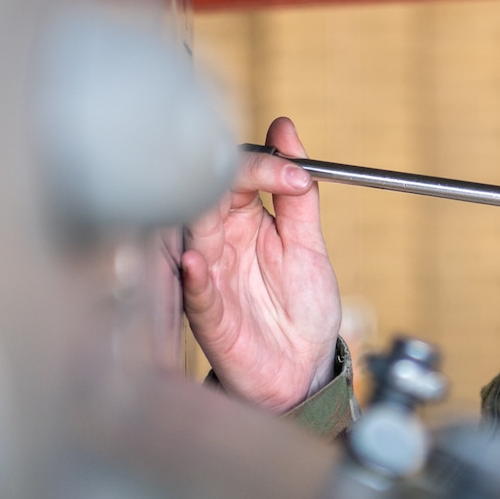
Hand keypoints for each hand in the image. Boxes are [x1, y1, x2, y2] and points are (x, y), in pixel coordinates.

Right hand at [165, 117, 341, 412]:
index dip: (265, 166)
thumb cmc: (300, 308)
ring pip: (191, 237)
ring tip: (217, 197)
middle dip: (233, 178)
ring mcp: (209, 279)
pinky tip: (197, 264)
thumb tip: (285, 131)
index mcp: (243, 221)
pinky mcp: (209, 318)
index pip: (236, 176)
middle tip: (267, 173)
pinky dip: (194, 279)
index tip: (297, 174)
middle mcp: (220, 244)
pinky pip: (194, 295)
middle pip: (208, 196)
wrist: (304, 368)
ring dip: (202, 216)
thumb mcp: (308, 243)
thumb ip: (298, 193)